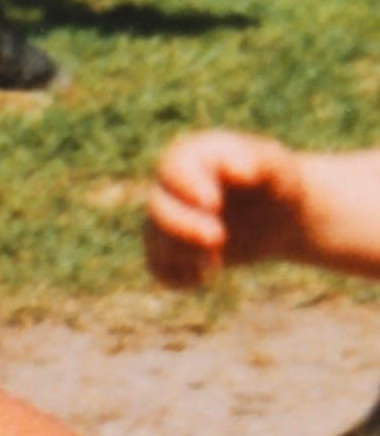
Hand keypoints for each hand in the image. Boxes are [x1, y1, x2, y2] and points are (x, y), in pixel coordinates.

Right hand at [145, 130, 307, 285]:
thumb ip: (262, 163)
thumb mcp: (279, 169)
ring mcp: (170, 217)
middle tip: (219, 239)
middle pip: (158, 206)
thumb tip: (242, 171)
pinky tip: (198, 280)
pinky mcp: (172, 246)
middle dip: (184, 226)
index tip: (215, 204)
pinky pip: (157, 264)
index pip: (174, 167)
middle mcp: (174, 186)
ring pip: (154, 236)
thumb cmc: (279, 183)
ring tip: (217, 263)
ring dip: (182, 253)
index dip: (187, 186)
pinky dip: (173, 276)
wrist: (281, 215)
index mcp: (194, 156)